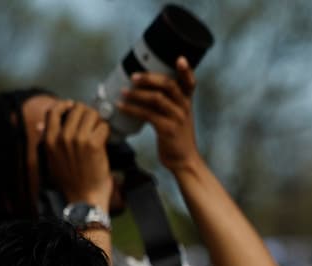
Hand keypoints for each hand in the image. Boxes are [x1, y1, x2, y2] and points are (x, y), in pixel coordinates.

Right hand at [39, 101, 112, 206]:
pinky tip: (105, 139)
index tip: (73, 106)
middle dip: (87, 112)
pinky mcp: (94, 144)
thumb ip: (46, 140)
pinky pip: (103, 126)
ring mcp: (79, 139)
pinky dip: (106, 130)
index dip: (65, 104)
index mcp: (50, 140)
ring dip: (98, 120)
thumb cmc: (70, 181)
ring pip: (92, 114)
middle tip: (92, 121)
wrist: (84, 197)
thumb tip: (39, 125)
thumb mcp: (52, 159)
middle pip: (77, 109)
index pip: (54, 111)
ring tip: (98, 130)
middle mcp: (63, 137)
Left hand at [117, 57, 202, 173]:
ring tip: (124, 91)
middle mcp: (184, 108)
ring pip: (157, 98)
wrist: (183, 160)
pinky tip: (121, 106)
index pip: (190, 82)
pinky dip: (132, 109)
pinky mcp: (167, 129)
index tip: (179, 59)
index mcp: (188, 102)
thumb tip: (144, 87)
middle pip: (169, 85)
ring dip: (137, 93)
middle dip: (150, 78)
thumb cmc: (176, 137)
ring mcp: (177, 118)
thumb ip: (168, 102)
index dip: (186, 70)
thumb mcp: (177, 116)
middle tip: (134, 76)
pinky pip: (147, 114)